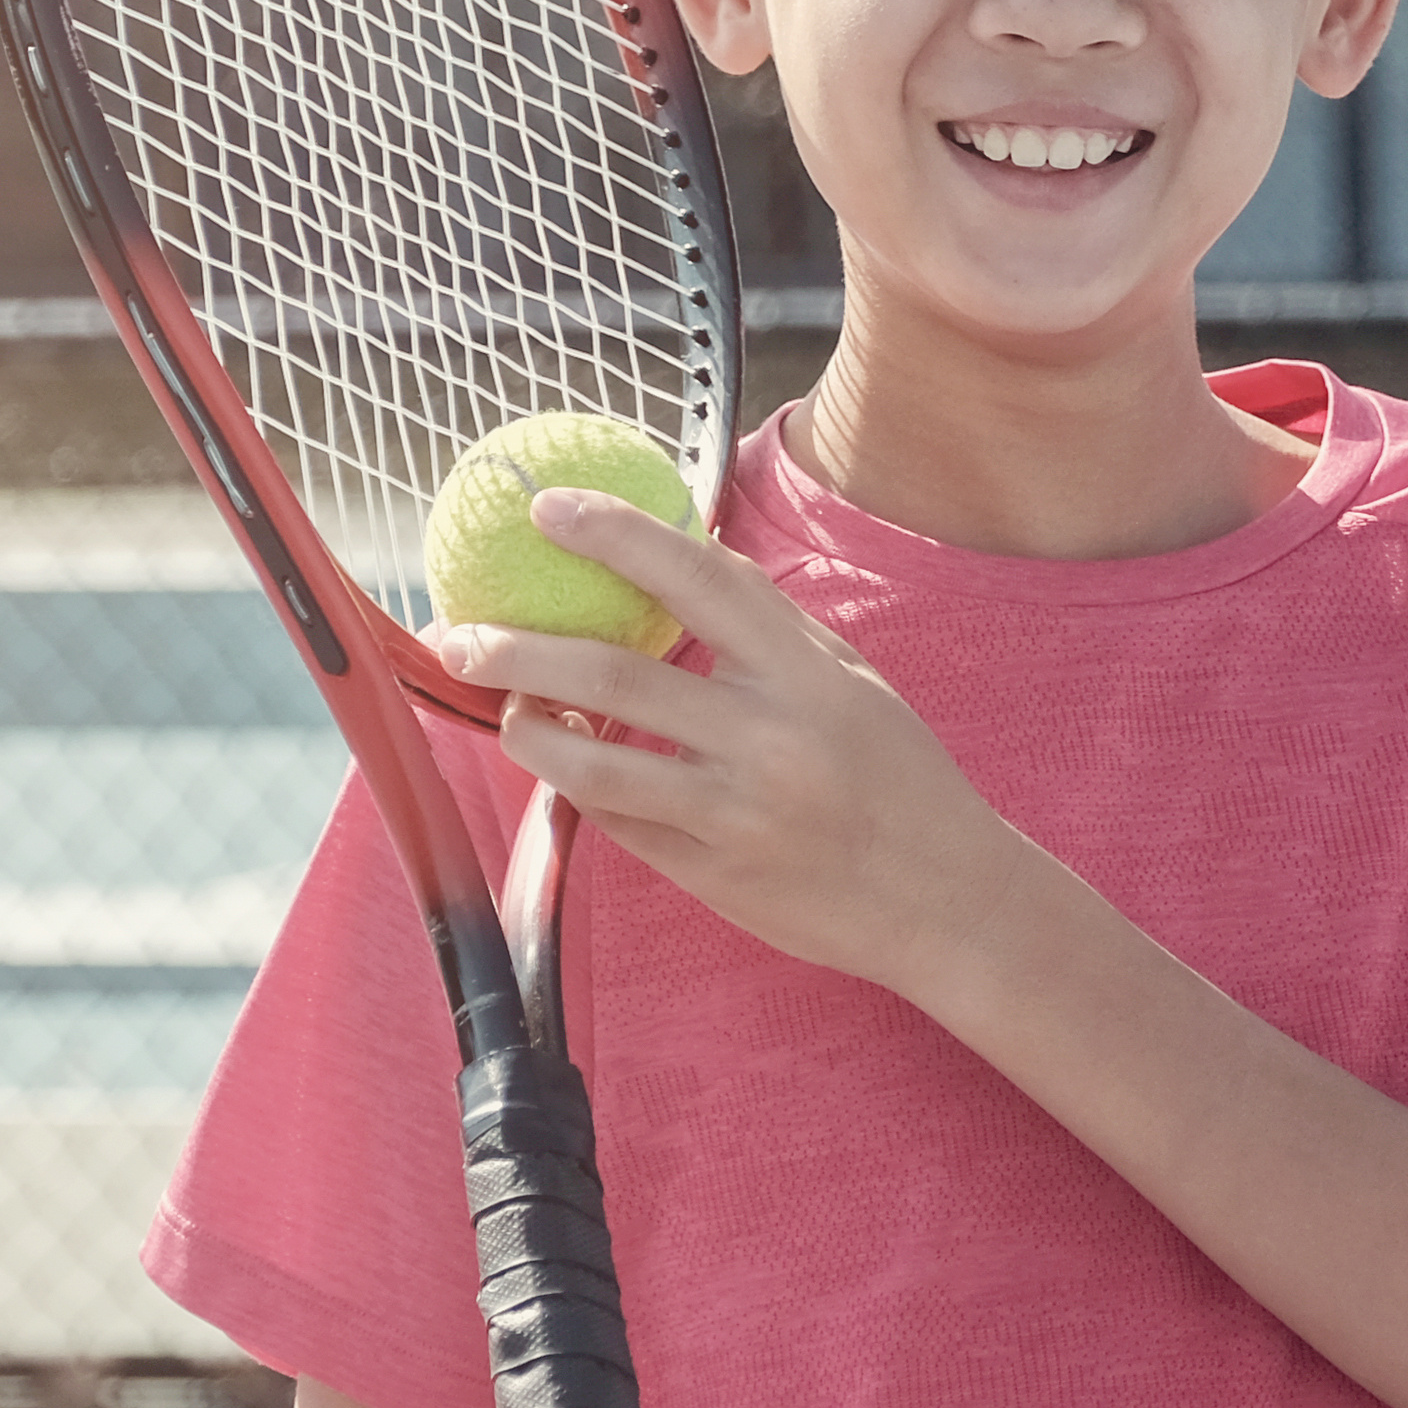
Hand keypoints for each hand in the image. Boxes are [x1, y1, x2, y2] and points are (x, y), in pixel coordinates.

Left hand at [426, 489, 1011, 992]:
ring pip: (594, 765)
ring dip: (527, 729)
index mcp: (808, 674)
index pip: (698, 580)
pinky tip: (563, 765)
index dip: (617, 535)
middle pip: (614, 676)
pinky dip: (579, 788)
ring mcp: (734, 812)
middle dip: (519, 647)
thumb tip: (689, 557)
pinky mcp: (711, 874)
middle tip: (461, 630)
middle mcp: (768, 739)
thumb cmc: (902, 779)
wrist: (945, 900)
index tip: (549, 507)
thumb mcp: (854, 684)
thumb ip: (773, 629)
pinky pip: (619, 824)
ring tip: (499, 706)